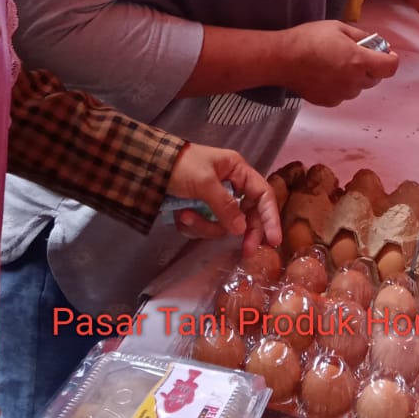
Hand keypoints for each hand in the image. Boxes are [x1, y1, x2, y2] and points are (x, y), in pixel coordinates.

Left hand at [167, 144, 283, 256]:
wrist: (144, 166)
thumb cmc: (179, 166)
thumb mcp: (204, 182)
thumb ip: (226, 205)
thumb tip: (242, 229)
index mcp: (237, 170)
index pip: (263, 194)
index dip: (270, 217)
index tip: (273, 240)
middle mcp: (229, 185)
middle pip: (246, 214)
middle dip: (239, 231)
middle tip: (244, 251)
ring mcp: (213, 199)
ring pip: (222, 224)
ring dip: (205, 225)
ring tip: (185, 215)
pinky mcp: (198, 210)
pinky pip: (204, 226)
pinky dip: (192, 225)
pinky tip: (178, 215)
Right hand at [282, 20, 398, 105]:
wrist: (282, 59)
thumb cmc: (309, 39)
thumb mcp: (338, 27)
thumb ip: (361, 36)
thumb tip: (376, 43)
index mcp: (359, 61)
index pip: (390, 67)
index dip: (391, 59)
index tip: (387, 53)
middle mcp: (353, 81)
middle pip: (375, 78)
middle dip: (371, 67)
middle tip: (356, 54)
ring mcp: (341, 94)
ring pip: (359, 88)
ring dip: (355, 77)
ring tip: (336, 64)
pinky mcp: (328, 101)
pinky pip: (343, 95)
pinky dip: (340, 86)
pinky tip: (326, 74)